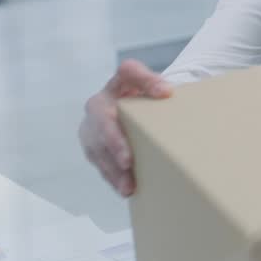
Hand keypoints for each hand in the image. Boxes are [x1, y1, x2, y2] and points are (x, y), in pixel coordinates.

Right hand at [79, 59, 171, 196]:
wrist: (133, 109)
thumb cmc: (150, 101)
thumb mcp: (159, 91)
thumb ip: (163, 88)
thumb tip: (168, 94)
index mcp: (121, 80)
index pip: (130, 71)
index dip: (147, 80)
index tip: (167, 93)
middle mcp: (101, 100)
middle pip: (103, 118)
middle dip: (115, 142)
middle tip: (128, 161)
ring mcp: (92, 124)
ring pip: (97, 146)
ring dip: (112, 168)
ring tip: (128, 186)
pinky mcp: (92, 144)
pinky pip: (99, 161)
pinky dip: (112, 176)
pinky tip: (125, 189)